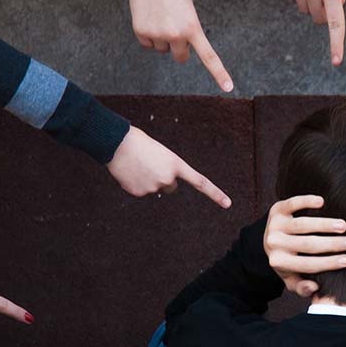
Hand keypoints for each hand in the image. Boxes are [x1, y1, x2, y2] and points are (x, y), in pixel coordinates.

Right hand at [107, 126, 231, 207]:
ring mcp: (153, 187)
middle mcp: (168, 179)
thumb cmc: (140, 142)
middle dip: (163, 179)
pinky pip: (140, 191)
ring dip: (148, 180)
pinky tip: (129, 172)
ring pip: (155, 188)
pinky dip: (135, 183)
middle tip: (150, 164)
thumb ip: (167, 170)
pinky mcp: (138, 193)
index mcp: (176, 165)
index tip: (228, 204)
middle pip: (170, 187)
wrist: (117, 143)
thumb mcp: (161, 153)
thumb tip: (161, 188)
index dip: (215, 194)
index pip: (200, 182)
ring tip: (138, 165)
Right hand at [129, 0, 232, 92]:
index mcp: (193, 27)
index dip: (219, 73)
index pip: (208, 56)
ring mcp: (157, 35)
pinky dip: (148, 35)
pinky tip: (148, 17)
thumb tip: (180, 44)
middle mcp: (175, 35)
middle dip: (179, 49)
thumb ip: (188, 27)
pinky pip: (147, 44)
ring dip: (162, 39)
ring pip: (162, 49)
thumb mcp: (188, 7)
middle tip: (175, 31)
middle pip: (180, 57)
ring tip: (160, 16)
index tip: (228, 88)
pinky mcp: (141, 32)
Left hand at [264, 195, 345, 296]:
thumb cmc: (289, 262)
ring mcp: (275, 224)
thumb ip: (302, 288)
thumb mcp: (292, 280)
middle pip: (308, 244)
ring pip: (303, 224)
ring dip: (325, 224)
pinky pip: (293, 204)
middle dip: (333, 244)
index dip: (329, 263)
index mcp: (279, 262)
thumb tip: (314, 287)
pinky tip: (322, 201)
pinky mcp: (277, 209)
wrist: (271, 240)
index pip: (307, 264)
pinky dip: (307, 201)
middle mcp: (274, 243)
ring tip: (344, 226)